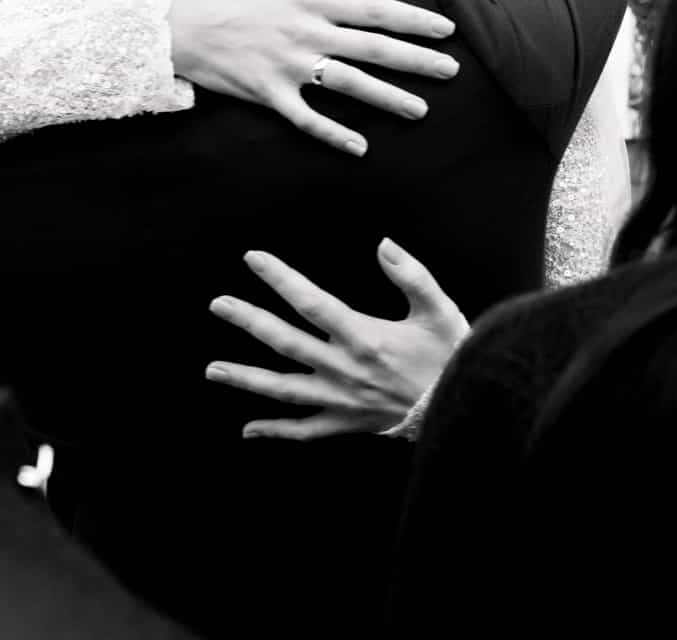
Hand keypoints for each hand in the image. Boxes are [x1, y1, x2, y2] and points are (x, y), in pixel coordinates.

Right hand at [168, 0, 459, 154]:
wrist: (183, 28)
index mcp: (313, 0)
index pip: (376, 10)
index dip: (414, 20)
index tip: (446, 30)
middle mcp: (308, 32)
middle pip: (374, 48)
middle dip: (418, 60)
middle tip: (452, 72)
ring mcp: (291, 66)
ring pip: (350, 83)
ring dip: (389, 98)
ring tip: (421, 110)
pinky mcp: (271, 94)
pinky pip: (307, 118)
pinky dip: (333, 134)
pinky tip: (360, 147)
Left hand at [204, 239, 470, 439]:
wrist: (465, 409)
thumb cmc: (453, 357)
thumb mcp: (439, 309)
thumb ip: (411, 274)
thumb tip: (382, 244)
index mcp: (363, 336)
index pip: (310, 302)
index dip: (280, 279)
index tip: (253, 259)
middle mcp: (344, 369)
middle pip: (285, 342)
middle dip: (249, 322)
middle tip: (217, 305)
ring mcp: (341, 400)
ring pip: (283, 390)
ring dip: (245, 379)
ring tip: (211, 369)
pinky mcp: (346, 423)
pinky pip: (304, 431)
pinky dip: (275, 432)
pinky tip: (247, 430)